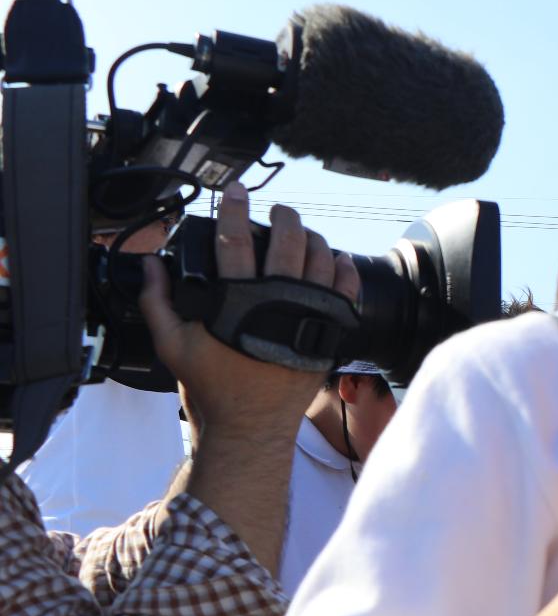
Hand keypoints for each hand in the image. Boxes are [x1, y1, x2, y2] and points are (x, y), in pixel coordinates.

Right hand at [144, 182, 359, 443]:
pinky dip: (344, 270)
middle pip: (288, 242)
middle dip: (284, 217)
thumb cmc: (211, 386)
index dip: (234, 209)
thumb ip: (157, 300)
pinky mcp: (329, 334)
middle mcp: (278, 303)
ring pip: (322, 260)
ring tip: (304, 234)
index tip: (235, 190)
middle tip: (278, 211)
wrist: (250, 425)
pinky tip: (337, 260)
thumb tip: (152, 262)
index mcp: (237, 301)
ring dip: (314, 239)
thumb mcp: (172, 344)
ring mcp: (309, 317)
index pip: (234, 240)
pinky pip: (347, 292)